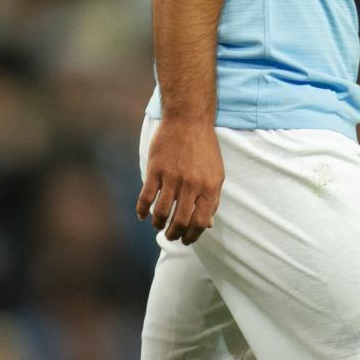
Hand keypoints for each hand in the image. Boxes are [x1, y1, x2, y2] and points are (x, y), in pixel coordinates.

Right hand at [136, 118, 223, 244]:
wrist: (189, 119)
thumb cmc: (204, 148)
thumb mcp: (216, 173)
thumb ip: (211, 198)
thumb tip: (206, 224)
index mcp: (210, 187)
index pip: (201, 222)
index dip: (193, 236)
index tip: (186, 240)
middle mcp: (192, 185)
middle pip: (180, 221)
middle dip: (174, 234)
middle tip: (171, 236)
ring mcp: (173, 178)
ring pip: (161, 212)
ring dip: (158, 224)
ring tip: (158, 226)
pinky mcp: (156, 170)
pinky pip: (146, 197)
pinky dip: (142, 211)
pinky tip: (143, 215)